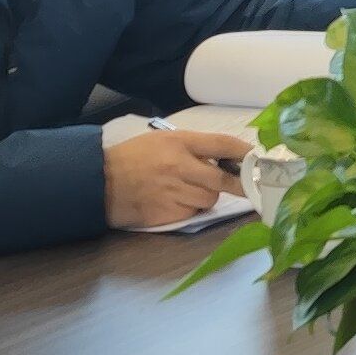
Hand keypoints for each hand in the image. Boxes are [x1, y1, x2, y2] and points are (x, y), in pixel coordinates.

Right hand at [103, 117, 241, 228]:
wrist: (97, 182)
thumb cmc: (131, 158)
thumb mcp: (160, 141)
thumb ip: (192, 148)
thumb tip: (226, 159)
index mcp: (178, 142)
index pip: (222, 144)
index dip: (245, 153)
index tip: (258, 159)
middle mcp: (179, 166)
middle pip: (223, 180)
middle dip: (239, 184)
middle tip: (249, 186)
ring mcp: (173, 192)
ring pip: (209, 199)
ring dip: (207, 197)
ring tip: (188, 191)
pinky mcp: (166, 213)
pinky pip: (192, 213)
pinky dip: (191, 209)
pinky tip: (174, 202)